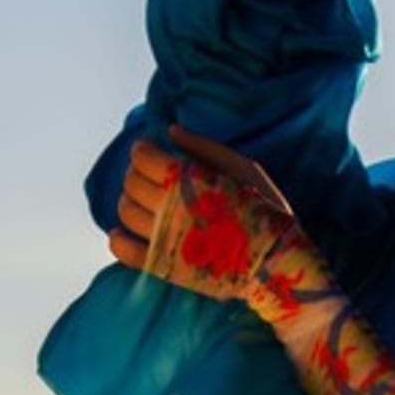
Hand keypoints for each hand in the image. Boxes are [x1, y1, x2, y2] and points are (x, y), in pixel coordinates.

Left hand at [111, 127, 301, 305]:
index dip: (141, 150)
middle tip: (147, 175)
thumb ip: (205, 148)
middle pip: (131, 183)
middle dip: (135, 174)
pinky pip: (125, 251)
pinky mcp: (162, 265)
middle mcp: (169, 207)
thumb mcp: (245, 170)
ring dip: (128, 202)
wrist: (276, 261)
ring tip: (141, 200)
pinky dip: (118, 240)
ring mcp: (164, 238)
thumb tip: (171, 130)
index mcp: (189, 180)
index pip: (143, 158)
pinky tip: (121, 233)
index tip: (147, 150)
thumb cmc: (267, 211)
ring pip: (125, 213)